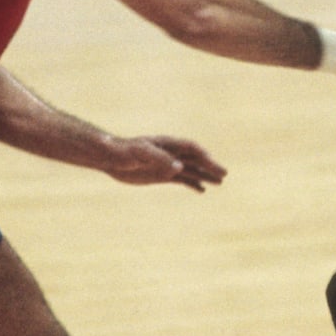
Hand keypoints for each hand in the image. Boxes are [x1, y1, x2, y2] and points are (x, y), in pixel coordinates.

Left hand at [102, 135, 227, 191]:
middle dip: (210, 166)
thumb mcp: (140, 154)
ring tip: (220, 182)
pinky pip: (182, 179)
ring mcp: (167, 165)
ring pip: (191, 170)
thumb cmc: (124, 151)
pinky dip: (193, 184)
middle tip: (224, 174)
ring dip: (205, 175)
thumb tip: (179, 167)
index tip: (212, 163)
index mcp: (168, 144)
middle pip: (195, 159)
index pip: (190, 148)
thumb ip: (159, 159)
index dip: (202, 155)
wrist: (111, 158)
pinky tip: (202, 190)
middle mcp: (171, 154)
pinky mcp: (162, 175)